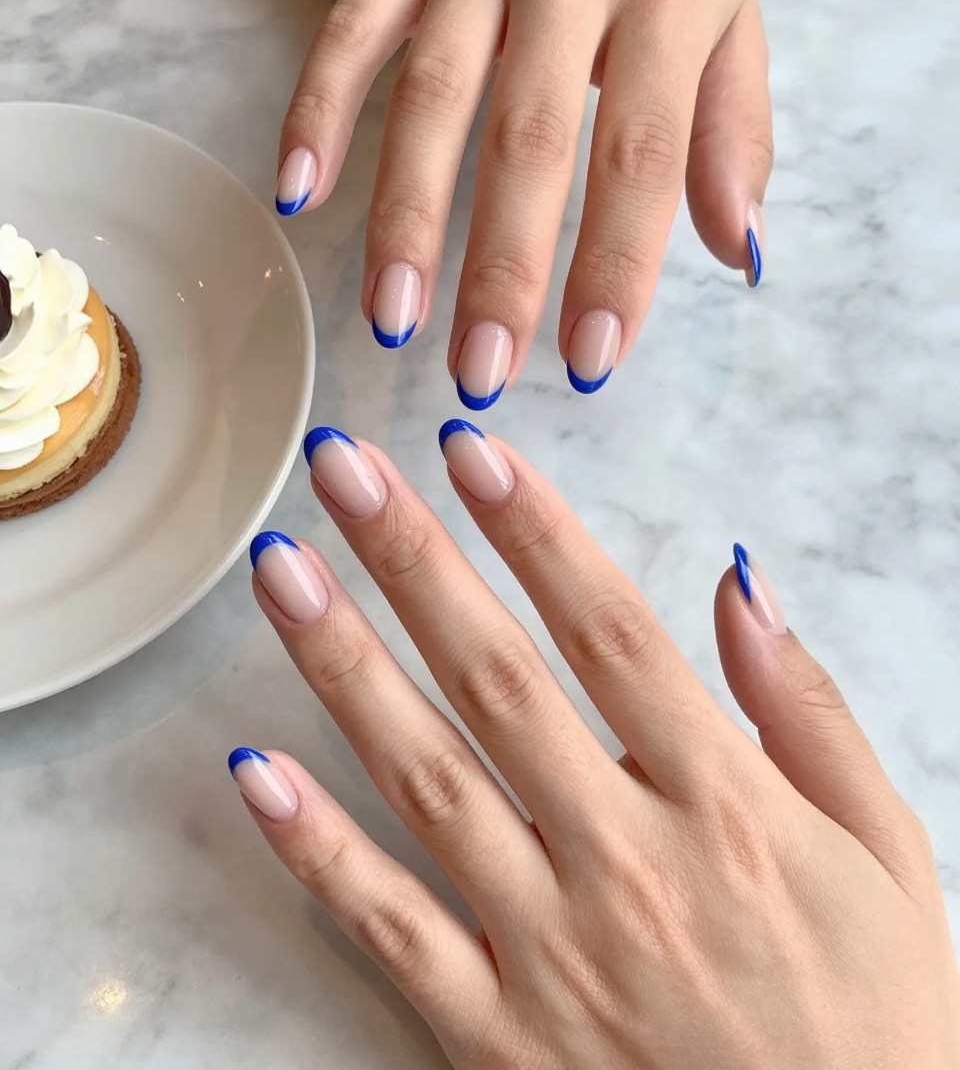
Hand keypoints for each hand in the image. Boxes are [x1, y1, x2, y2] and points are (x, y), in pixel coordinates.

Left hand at [231, 423, 959, 1068]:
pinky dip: (316, 849)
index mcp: (725, 804)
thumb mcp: (884, 847)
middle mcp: (626, 860)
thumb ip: (806, 710)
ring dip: (344, 666)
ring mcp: (550, 948)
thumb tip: (735, 583)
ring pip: (427, 780)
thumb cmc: (872, 1012)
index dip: (535, 531)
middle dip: (414, 560)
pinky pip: (391, 928)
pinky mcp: (496, 1034)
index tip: (471, 451)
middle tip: (341, 469)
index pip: (610, 632)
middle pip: (499, 679)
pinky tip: (253, 767)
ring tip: (281, 571)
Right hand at [277, 0, 778, 403]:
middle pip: (526, 135)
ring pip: (429, 93)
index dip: (615, 263)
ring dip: (404, 215)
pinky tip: (297, 195)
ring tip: (392, 317)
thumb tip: (740, 255)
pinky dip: (318, 110)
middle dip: (501, 266)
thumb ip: (734, 140)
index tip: (589, 360)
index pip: (640, 151)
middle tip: (480, 370)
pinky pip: (350, 29)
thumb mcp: (738, 26)